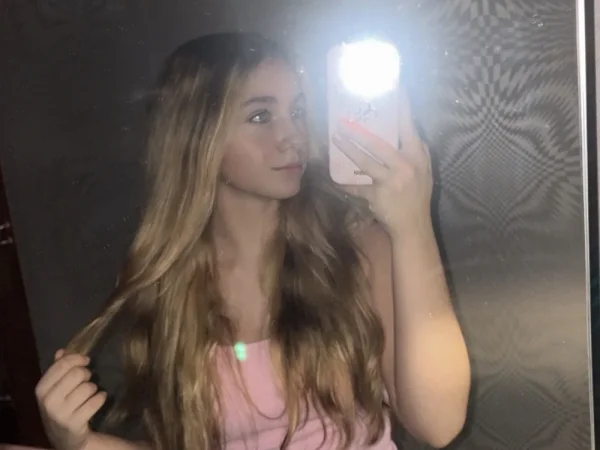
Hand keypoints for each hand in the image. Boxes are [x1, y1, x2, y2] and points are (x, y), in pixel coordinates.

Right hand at [35, 349, 106, 449]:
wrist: (65, 438)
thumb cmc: (61, 408)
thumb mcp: (55, 389)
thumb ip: (58, 369)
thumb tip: (61, 351)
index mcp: (41, 389)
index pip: (62, 364)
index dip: (77, 358)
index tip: (85, 360)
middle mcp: (48, 401)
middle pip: (77, 373)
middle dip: (86, 374)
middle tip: (86, 380)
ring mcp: (60, 414)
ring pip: (88, 387)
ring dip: (93, 388)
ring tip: (89, 394)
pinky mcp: (75, 424)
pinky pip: (96, 401)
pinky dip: (100, 398)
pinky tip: (98, 400)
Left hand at [332, 87, 432, 238]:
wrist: (414, 227)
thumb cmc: (417, 195)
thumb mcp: (423, 171)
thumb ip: (416, 151)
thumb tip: (406, 127)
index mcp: (417, 156)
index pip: (409, 126)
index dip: (402, 106)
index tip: (395, 87)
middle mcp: (406, 166)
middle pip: (379, 143)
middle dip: (359, 131)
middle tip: (344, 120)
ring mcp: (392, 181)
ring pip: (366, 162)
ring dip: (349, 149)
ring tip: (336, 138)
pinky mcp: (379, 195)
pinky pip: (357, 187)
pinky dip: (346, 183)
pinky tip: (335, 177)